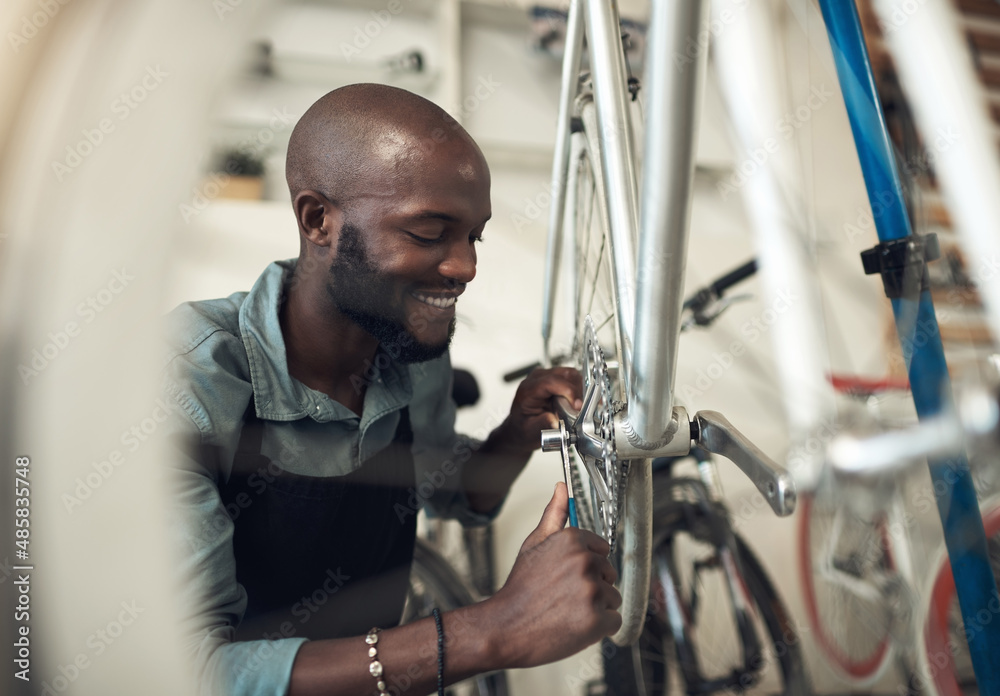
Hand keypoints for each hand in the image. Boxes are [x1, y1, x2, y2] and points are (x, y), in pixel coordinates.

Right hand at [483, 482, 621, 668]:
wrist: (506, 628)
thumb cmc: (520, 589)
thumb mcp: (534, 545)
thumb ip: (554, 515)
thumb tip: (561, 489)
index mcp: (572, 541)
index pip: (602, 549)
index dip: (586, 566)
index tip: (570, 576)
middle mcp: (584, 562)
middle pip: (609, 574)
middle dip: (592, 587)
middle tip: (565, 596)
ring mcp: (591, 591)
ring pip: (613, 598)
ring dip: (596, 608)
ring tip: (568, 611)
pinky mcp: (597, 619)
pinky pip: (614, 621)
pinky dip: (599, 628)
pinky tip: (576, 625)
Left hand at [493, 367, 582, 454]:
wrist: (520, 427)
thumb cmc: (523, 427)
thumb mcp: (530, 430)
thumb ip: (543, 424)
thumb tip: (556, 422)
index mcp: (528, 390)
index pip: (551, 382)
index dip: (568, 391)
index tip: (577, 406)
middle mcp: (536, 379)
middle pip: (564, 375)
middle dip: (576, 391)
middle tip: (580, 409)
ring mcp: (545, 376)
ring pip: (570, 375)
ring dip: (578, 390)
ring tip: (577, 407)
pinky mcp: (554, 378)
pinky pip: (571, 378)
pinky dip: (577, 390)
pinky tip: (575, 402)